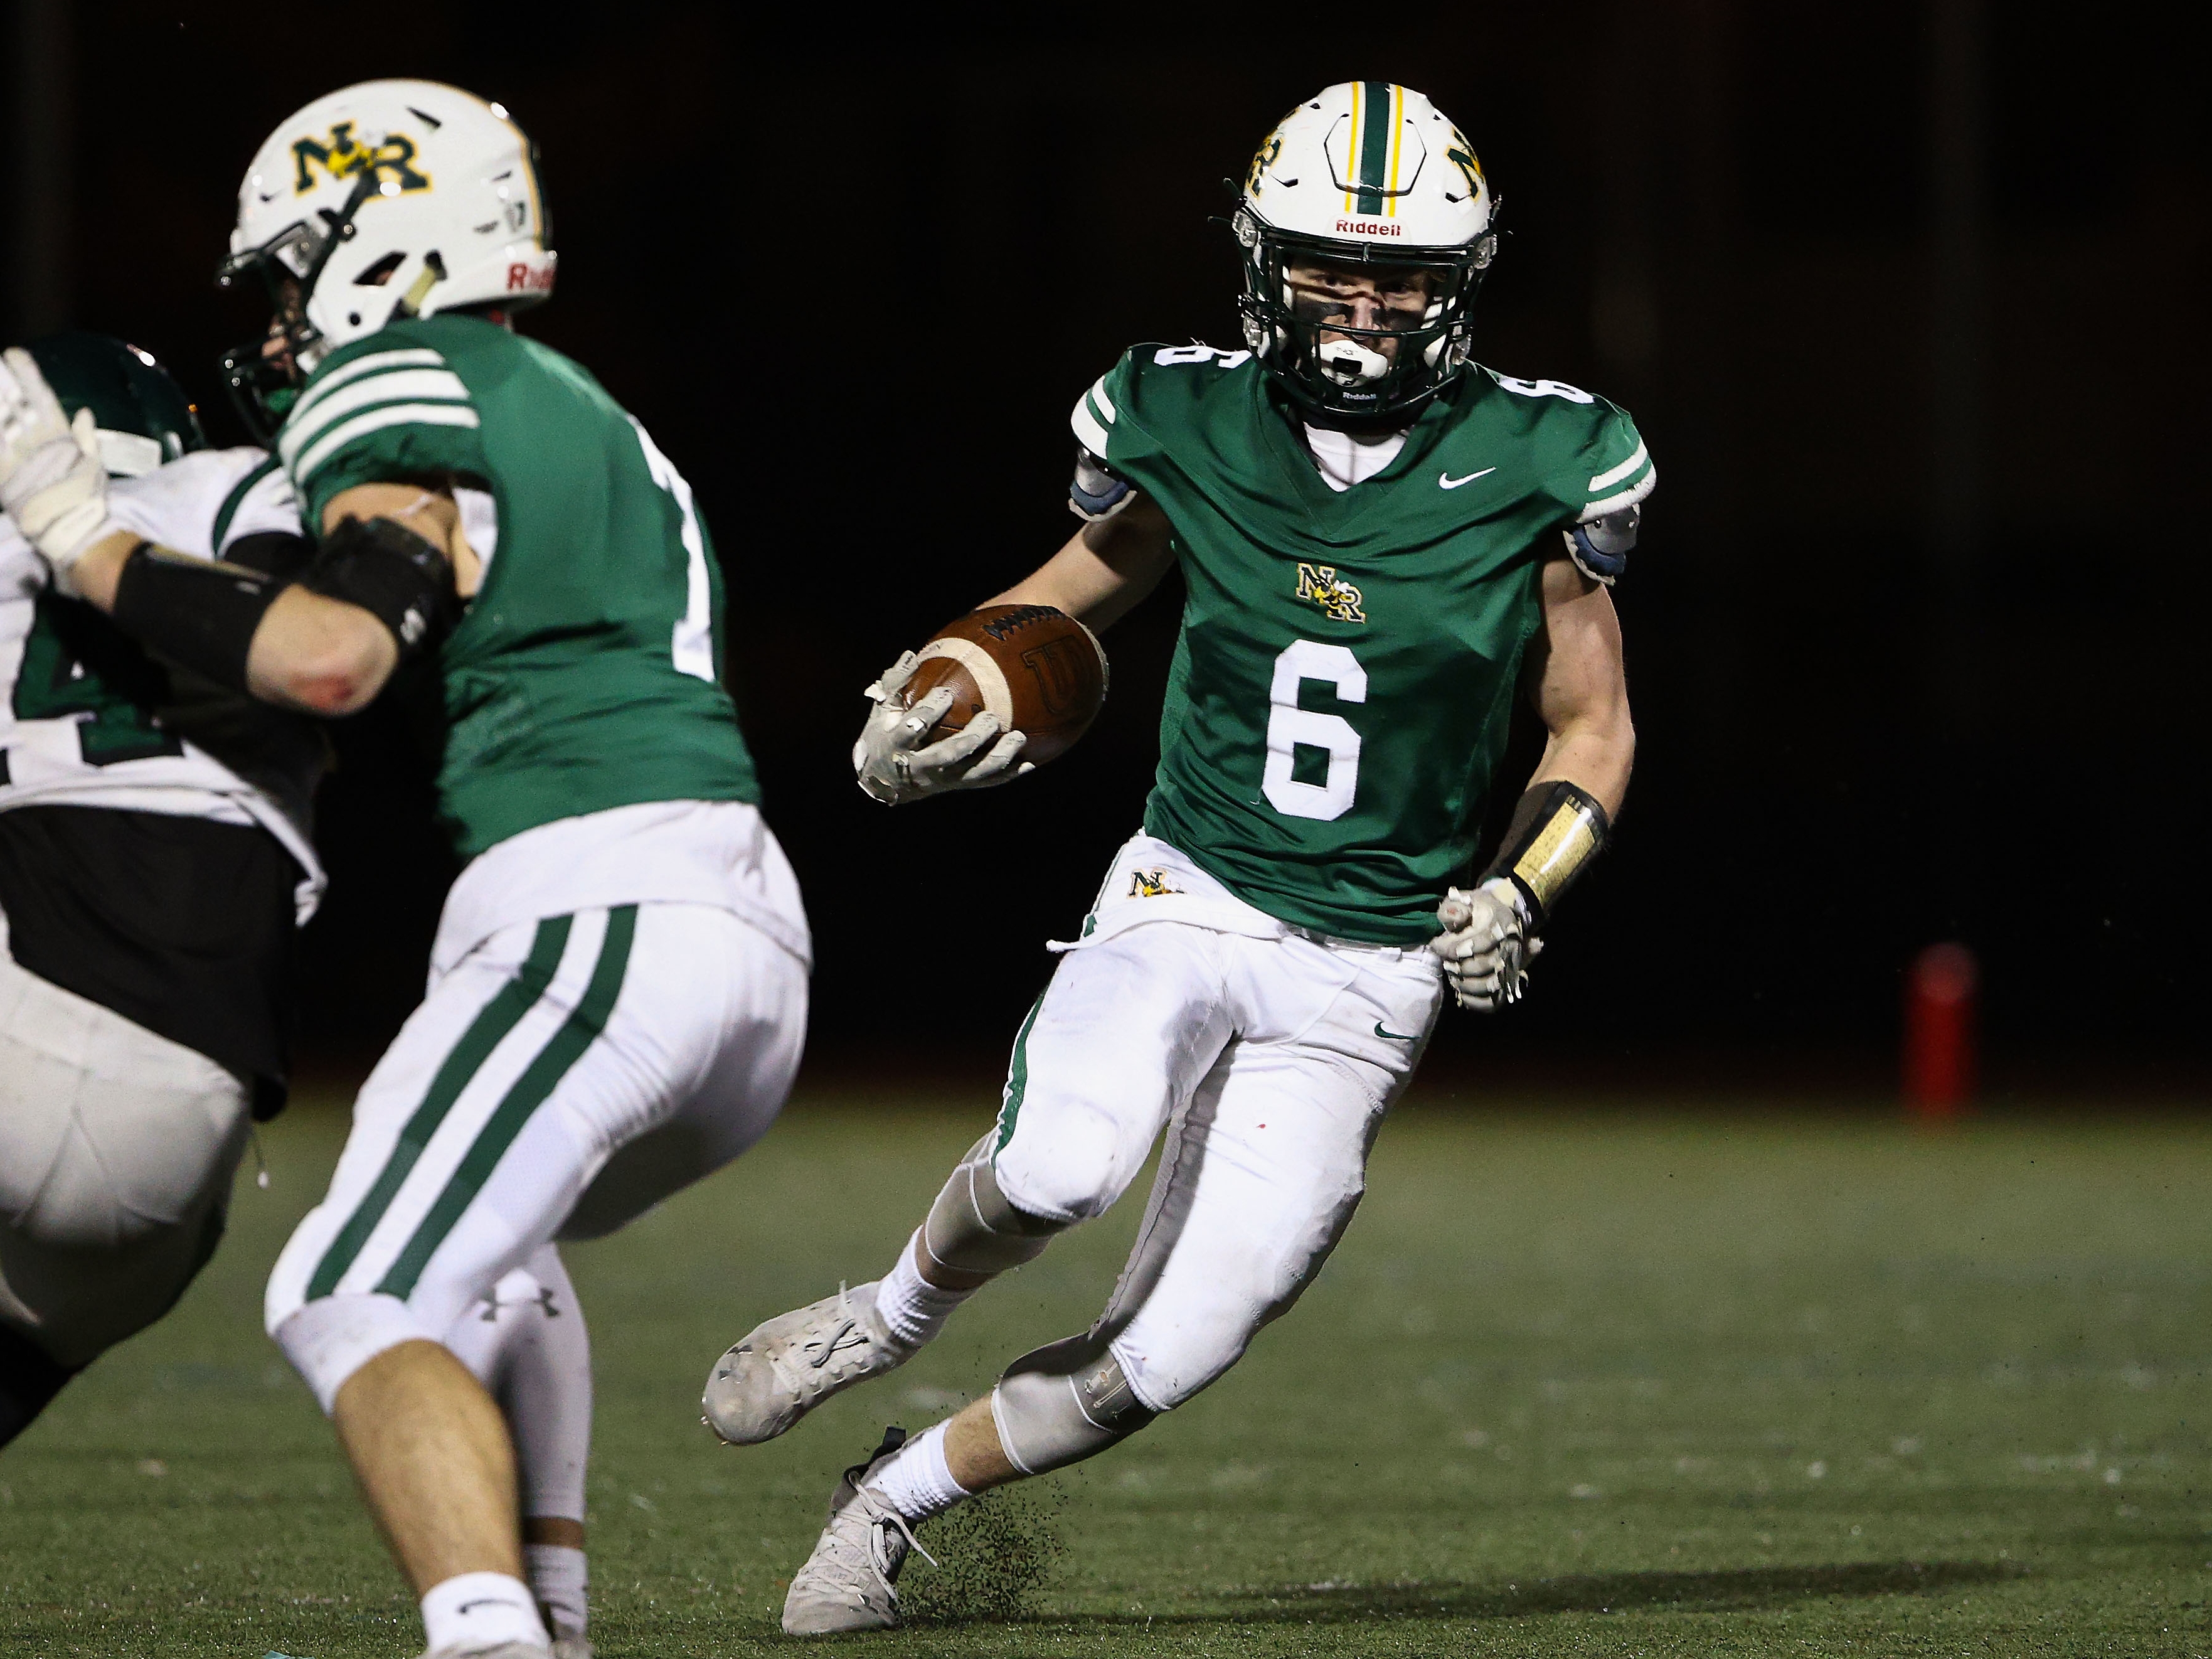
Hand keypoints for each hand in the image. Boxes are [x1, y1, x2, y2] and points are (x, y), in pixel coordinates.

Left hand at [0, 347, 115, 593]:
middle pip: (12, 402)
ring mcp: (16, 454)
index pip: (40, 397)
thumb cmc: (86, 500)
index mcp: (59, 436)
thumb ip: (86, 437)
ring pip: (0, 419)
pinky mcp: (2, 473)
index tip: (14, 355)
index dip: (26, 375)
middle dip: (2, 382)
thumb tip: (85, 413)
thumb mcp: (94, 465)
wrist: (70, 530)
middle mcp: (35, 440)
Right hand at [852, 650, 1032, 804]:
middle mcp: (920, 766)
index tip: (945, 694)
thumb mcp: (881, 710)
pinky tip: (1029, 763)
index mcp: (898, 744)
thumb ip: (895, 683)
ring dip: (997, 757)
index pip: (913, 729)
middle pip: (947, 756)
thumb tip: (911, 653)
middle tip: (992, 718)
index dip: (929, 713)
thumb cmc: (884, 734)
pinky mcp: (957, 786)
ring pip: (972, 773)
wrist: (885, 780)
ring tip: (1018, 737)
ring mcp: (941, 779)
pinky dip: (1008, 774)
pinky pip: (985, 782)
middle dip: (971, 739)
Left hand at [1429, 878, 1542, 1011]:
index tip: (1435, 945)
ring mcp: (1511, 967)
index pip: (1478, 942)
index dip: (1452, 947)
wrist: (1501, 916)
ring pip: (1489, 986)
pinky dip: (1475, 1002)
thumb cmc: (1476, 909)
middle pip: (1483, 966)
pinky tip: (1461, 992)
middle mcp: (1509, 947)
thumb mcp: (1464, 900)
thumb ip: (1454, 908)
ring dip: (1464, 984)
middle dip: (1457, 966)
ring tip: (1452, 976)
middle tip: (1445, 962)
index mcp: (1499, 924)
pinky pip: (1494, 1002)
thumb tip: (1453, 919)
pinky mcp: (1507, 984)